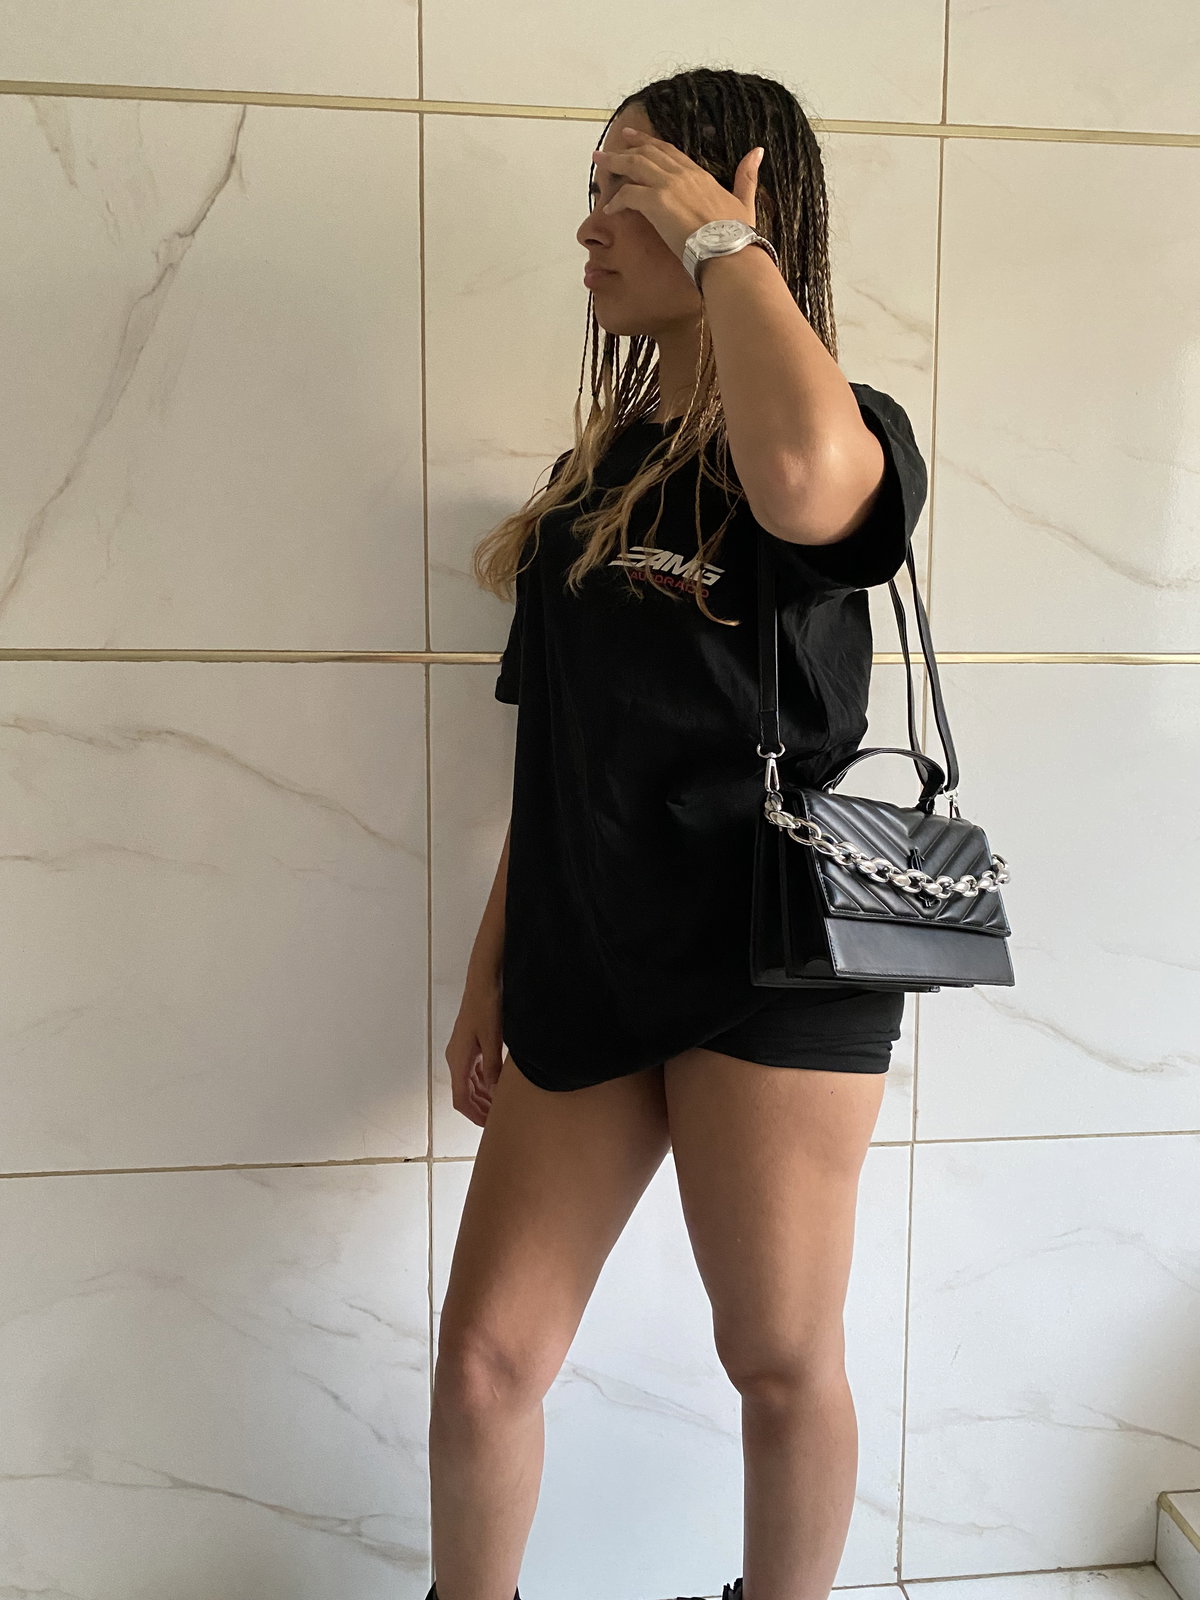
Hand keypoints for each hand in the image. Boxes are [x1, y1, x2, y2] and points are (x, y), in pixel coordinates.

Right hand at [444, 973, 505, 1126]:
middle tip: (497, 1122)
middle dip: (479, 1109)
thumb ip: (493, 1069)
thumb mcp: (493, 1040)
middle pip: (464, 1093)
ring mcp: (463, 1050)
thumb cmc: (486, 1006)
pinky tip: (498, 1085)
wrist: (484, 980)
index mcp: (458, 1059)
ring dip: (482, 1096)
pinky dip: (484, 1081)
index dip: (473, 1115)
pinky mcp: (471, 1042)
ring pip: (469, 1082)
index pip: (461, 1098)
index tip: (487, 1127)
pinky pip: (475, 1070)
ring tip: (499, 1108)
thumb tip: (495, 1093)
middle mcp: (456, 1057)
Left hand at [592, 125, 763, 261]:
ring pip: (634, 166)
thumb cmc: (737, 237)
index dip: (651, 144)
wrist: (729, 253)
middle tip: (609, 148)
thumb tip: (757, 152)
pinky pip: (628, 195)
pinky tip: (609, 208)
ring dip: (615, 164)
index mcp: (699, 175)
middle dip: (627, 148)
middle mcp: (683, 176)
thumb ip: (746, 176)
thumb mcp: (744, 201)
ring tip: (599, 163)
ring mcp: (669, 187)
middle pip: (648, 154)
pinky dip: (617, 199)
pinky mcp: (657, 203)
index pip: (669, 153)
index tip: (636, 140)